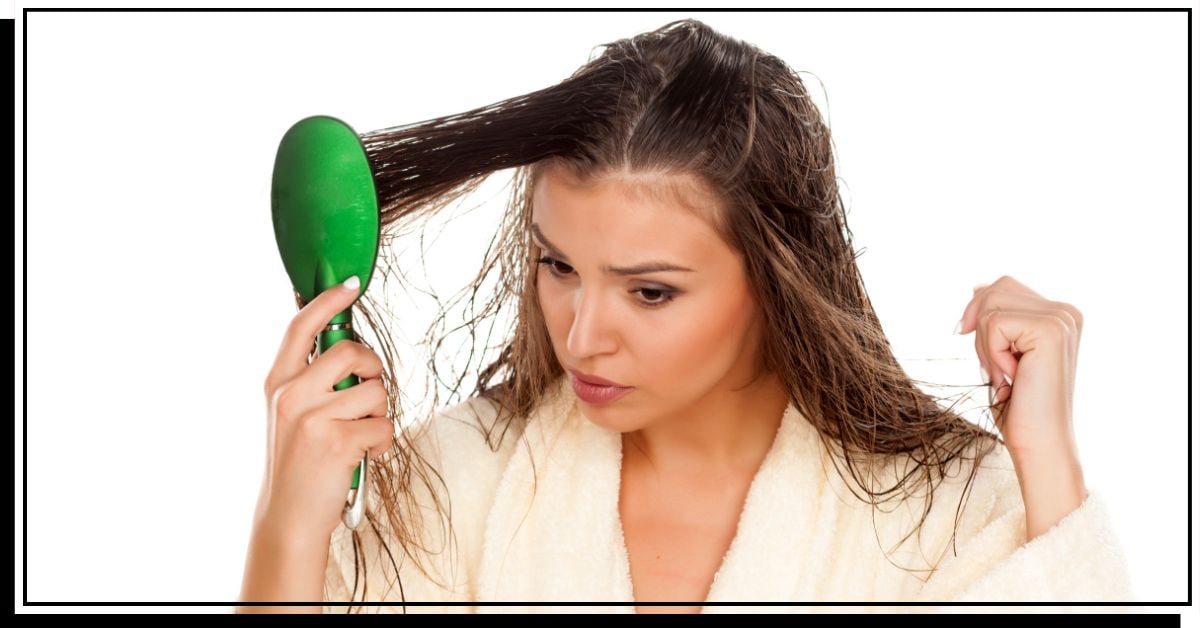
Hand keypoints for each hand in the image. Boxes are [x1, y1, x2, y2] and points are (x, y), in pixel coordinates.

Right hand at [256, 276, 393, 542]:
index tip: (350, 285)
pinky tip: (366, 456)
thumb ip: (311, 380)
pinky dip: (383, 443)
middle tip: (369, 393)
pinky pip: (384, 425)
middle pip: (350, 350)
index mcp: (278, 383)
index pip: (301, 327)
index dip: (328, 301)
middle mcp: (290, 394)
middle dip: (373, 369)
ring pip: (375, 390)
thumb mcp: (292, 414)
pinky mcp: (336, 440)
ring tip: (362, 436)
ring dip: (381, 413)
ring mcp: (312, 416)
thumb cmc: (300, 464)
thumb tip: (348, 347)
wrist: (288, 517)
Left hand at [955, 275, 1087, 540]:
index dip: (981, 317)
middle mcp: (1067, 312)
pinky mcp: (1050, 330)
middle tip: (1002, 370)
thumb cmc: (1018, 405)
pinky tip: (1013, 378)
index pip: (1002, 287)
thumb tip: (976, 288)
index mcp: (1060, 314)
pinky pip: (993, 324)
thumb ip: (997, 318)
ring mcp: (1062, 319)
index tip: (992, 357)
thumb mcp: (1002, 351)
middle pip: (995, 290)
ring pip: (991, 307)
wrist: (1040, 442)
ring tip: (1008, 375)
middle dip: (981, 331)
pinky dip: (991, 355)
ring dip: (986, 347)